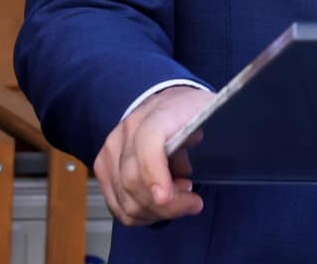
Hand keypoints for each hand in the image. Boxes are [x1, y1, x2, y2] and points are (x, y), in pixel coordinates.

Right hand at [94, 85, 213, 224]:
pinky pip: (118, 206)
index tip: (167, 197)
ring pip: (126, 199)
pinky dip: (142, 214)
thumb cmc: (192, 113)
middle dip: (166, 204)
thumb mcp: (212, 116)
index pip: (148, 142)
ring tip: (180, 200)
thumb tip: (201, 164)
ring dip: (156, 211)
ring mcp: (112, 148)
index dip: (154, 172)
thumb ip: (212, 135)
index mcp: (160, 112)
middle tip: (193, 201)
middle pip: (134, 179)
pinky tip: (161, 204)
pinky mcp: (104, 166)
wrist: (168, 102)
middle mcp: (129, 128)